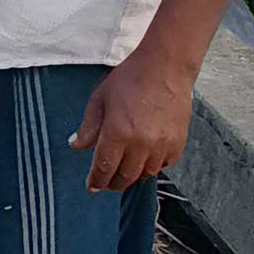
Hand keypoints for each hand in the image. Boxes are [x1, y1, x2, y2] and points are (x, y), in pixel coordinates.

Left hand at [72, 51, 197, 190]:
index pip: (105, 167)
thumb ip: (88, 126)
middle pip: (125, 176)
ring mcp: (162, 144)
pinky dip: (153, 167)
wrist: (165, 67)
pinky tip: (144, 160)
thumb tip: (76, 146)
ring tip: (124, 171)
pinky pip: (164, 165)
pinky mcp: (178, 142)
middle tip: (105, 182)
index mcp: (118, 132)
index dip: (97, 180)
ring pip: (145, 174)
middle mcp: (141, 143)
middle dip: (113, 183)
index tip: (92, 186)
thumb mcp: (99, 99)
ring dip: (133, 176)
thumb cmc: (129, 79)